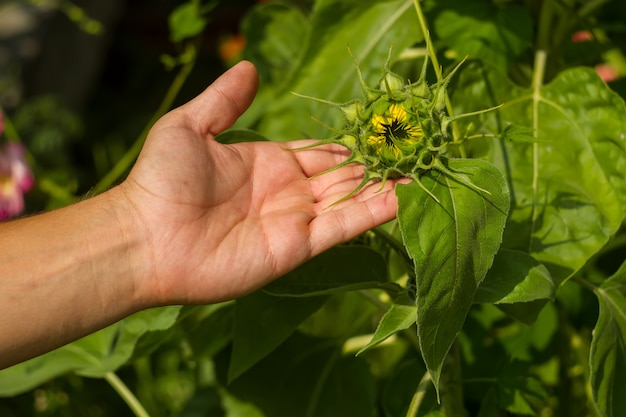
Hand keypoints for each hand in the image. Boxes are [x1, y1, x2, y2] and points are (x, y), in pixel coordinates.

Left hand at [119, 61, 399, 305]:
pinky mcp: (298, 247)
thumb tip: (248, 66)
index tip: (382, 132)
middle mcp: (289, 192)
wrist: (147, 237)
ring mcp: (296, 220)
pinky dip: (375, 213)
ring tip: (422, 172)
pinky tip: (405, 198)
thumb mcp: (189, 127)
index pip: (321, 152)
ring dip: (385, 188)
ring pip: (352, 199)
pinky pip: (344, 226)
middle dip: (377, 165)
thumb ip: (224, 100)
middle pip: (344, 175)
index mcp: (269, 162)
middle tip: (414, 150)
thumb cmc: (161, 181)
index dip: (350, 144)